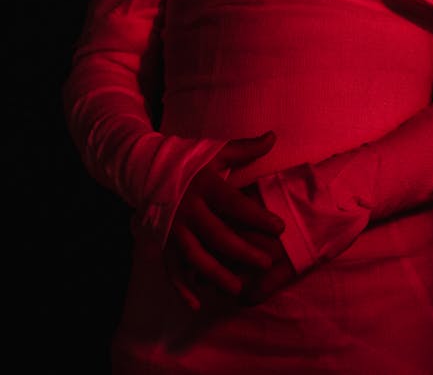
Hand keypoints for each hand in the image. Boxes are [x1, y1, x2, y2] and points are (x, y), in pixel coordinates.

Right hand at [164, 132, 285, 310]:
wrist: (144, 168)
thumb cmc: (188, 160)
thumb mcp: (215, 151)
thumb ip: (245, 148)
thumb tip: (273, 136)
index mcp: (204, 185)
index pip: (234, 203)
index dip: (257, 217)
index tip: (279, 228)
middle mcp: (188, 209)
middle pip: (218, 235)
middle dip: (243, 251)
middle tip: (266, 263)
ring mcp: (173, 228)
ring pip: (195, 257)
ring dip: (216, 275)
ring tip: (238, 288)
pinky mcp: (162, 242)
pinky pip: (171, 269)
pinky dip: (181, 289)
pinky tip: (197, 304)